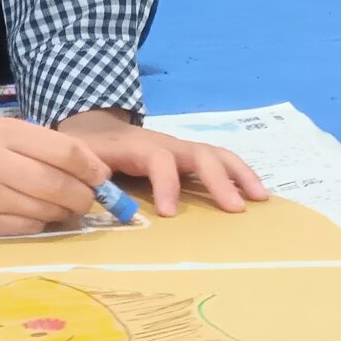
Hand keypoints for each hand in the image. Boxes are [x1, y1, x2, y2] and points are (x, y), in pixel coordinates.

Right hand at [0, 116, 110, 235]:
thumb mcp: (7, 132)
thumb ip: (50, 146)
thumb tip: (99, 172)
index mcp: (4, 134)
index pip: (64, 152)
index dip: (91, 168)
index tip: (100, 177)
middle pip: (58, 186)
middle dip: (83, 196)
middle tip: (85, 198)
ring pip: (45, 212)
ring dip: (63, 212)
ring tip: (58, 205)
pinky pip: (27, 230)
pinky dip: (40, 224)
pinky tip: (33, 214)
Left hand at [55, 109, 268, 215]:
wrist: (93, 127)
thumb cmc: (88, 149)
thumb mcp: (80, 160)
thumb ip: (87, 177)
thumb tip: (99, 196)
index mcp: (135, 146)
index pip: (157, 158)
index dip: (166, 183)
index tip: (168, 213)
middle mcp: (164, 144)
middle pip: (197, 152)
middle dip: (217, 179)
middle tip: (234, 209)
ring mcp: (179, 149)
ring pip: (215, 154)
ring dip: (238, 174)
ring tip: (260, 199)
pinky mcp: (187, 158)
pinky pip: (217, 161)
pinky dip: (239, 174)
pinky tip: (256, 194)